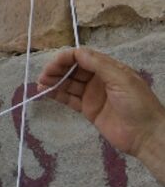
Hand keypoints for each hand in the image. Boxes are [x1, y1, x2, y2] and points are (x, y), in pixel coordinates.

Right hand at [37, 46, 164, 161]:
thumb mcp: (121, 79)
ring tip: (40, 84)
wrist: (145, 135)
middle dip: (58, 69)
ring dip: (54, 81)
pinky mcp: (88, 109)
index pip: (83, 57)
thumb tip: (77, 52)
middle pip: (74, 68)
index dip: (67, 58)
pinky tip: (45, 92)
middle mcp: (99, 78)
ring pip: (69, 83)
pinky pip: (69, 99)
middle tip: (44, 76)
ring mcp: (93, 94)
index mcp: (109, 68)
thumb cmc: (137, 104)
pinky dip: (57, 94)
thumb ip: (99, 65)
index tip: (54, 65)